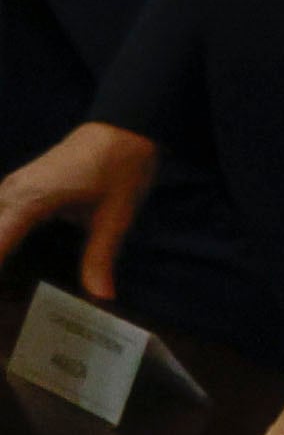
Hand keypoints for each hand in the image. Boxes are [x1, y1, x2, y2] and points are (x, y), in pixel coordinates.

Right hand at [0, 123, 157, 299]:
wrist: (122, 129)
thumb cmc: (120, 169)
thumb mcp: (115, 217)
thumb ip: (100, 257)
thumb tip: (101, 297)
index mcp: (28, 201)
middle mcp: (9, 193)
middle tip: (4, 306)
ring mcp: (8, 188)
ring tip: (5, 293)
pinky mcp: (14, 187)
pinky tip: (6, 260)